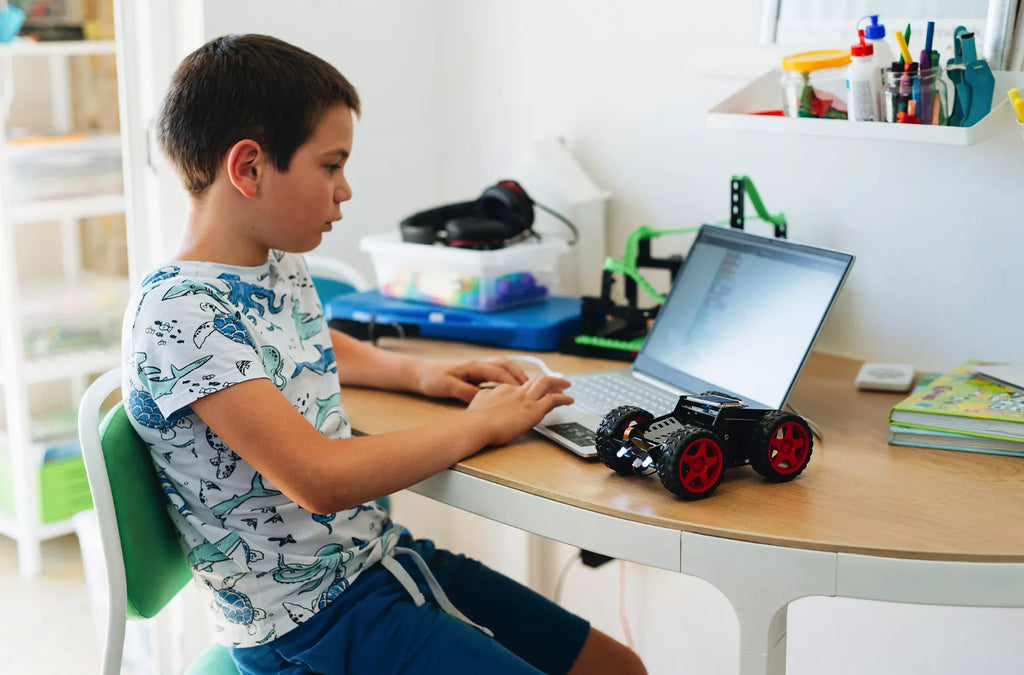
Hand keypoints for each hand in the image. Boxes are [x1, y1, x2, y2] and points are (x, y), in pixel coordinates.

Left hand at [414, 356, 528, 402]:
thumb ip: (466, 392)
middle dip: (519, 374)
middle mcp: (477, 364)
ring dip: (515, 374)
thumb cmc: (431, 379)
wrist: (419, 373)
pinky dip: (506, 377)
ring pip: (502, 366)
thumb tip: (483, 398)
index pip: (498, 371)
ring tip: (526, 386)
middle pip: (505, 364)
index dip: (512, 380)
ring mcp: (476, 367)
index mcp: (472, 366)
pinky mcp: (474, 373)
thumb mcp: (448, 387)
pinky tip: (509, 387)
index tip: (523, 390)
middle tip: (532, 386)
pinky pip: (495, 372)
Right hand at [464, 376, 573, 445]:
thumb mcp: (478, 401)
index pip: (519, 386)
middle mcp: (516, 391)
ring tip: (566, 385)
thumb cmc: (475, 419)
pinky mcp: (534, 410)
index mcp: (503, 389)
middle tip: (556, 382)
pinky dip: (564, 398)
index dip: (528, 387)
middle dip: (547, 381)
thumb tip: (485, 396)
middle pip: (535, 381)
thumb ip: (485, 397)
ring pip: (547, 384)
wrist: (478, 424)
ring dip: (558, 383)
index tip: (532, 391)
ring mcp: (526, 399)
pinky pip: (553, 400)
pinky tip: (570, 400)